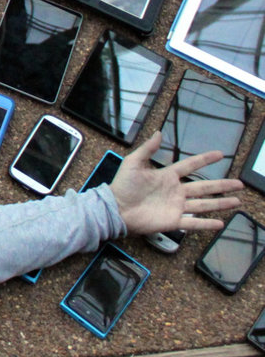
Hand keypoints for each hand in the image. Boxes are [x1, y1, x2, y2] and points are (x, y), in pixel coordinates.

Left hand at [109, 131, 243, 236]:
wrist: (115, 208)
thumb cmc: (122, 185)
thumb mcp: (133, 162)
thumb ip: (147, 148)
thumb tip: (159, 132)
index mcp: (167, 176)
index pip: (190, 166)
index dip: (205, 160)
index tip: (220, 154)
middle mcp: (175, 191)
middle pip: (204, 187)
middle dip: (222, 185)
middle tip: (240, 184)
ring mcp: (175, 206)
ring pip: (203, 205)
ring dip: (220, 203)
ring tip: (237, 201)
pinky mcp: (172, 221)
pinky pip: (193, 223)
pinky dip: (206, 224)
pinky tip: (220, 224)